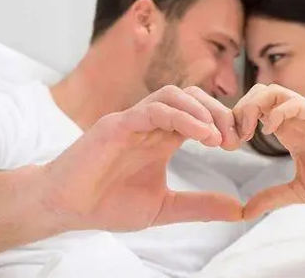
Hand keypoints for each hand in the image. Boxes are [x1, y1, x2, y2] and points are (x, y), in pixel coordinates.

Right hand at [42, 85, 242, 230]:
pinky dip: (180, 117)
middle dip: (219, 112)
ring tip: (218, 137)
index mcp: (163, 138)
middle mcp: (151, 124)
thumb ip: (199, 206)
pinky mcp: (116, 125)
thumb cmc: (108, 203)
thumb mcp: (163, 207)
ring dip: (201, 111)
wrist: (65, 209)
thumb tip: (238, 209)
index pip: (200, 115)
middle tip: (234, 139)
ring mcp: (133, 120)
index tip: (239, 143)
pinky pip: (152, 109)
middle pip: (192, 98)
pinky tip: (200, 134)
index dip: (223, 123)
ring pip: (173, 95)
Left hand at [234, 84, 304, 218]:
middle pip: (258, 93)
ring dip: (255, 106)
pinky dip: (279, 111)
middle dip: (240, 109)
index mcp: (287, 130)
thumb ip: (272, 197)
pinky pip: (298, 103)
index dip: (236, 121)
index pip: (253, 110)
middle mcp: (295, 118)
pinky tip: (270, 130)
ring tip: (248, 132)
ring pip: (274, 91)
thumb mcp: (299, 191)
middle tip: (234, 137)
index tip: (227, 145)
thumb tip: (244, 212)